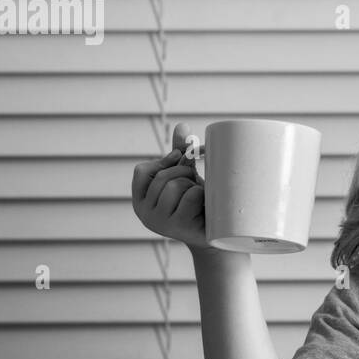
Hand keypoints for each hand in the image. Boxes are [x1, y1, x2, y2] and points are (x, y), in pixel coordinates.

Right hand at [131, 121, 209, 250]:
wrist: (218, 233)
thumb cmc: (197, 203)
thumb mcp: (185, 177)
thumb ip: (179, 154)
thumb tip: (182, 125)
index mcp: (140, 200)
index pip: (142, 171)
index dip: (164, 162)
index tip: (182, 161)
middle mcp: (144, 213)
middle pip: (163, 177)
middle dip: (184, 172)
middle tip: (196, 182)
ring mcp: (159, 222)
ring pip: (175, 185)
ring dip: (193, 185)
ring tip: (199, 196)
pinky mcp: (178, 227)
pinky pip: (190, 196)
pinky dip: (201, 194)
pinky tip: (204, 205)